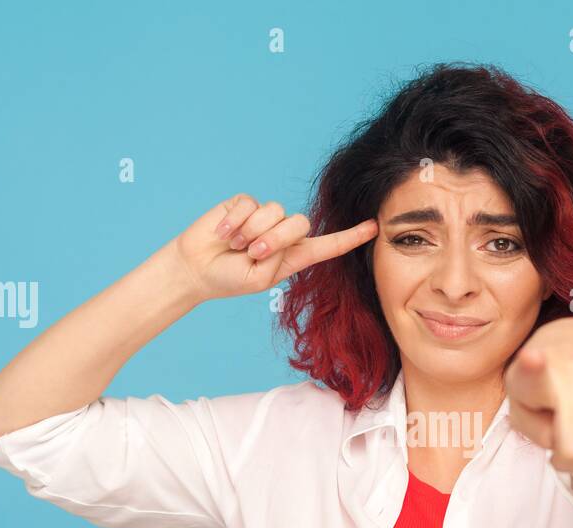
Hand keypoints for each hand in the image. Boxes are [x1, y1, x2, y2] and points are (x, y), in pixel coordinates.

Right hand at [173, 194, 377, 302]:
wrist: (197, 269)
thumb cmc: (231, 278)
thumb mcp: (260, 278)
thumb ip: (278, 256)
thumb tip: (279, 227)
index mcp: (294, 255)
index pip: (328, 245)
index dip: (350, 237)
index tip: (374, 227)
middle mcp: (284, 233)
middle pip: (300, 223)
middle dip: (275, 239)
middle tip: (252, 253)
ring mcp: (264, 216)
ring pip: (274, 212)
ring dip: (252, 231)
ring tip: (235, 244)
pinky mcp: (244, 203)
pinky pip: (249, 204)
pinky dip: (235, 221)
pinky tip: (223, 233)